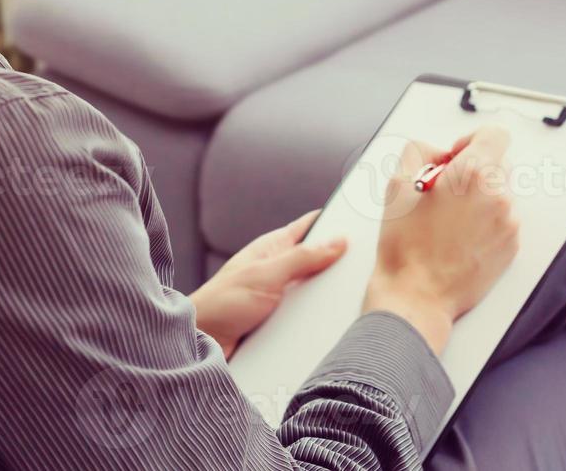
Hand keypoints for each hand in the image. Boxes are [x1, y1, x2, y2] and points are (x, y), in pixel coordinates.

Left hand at [190, 210, 346, 357]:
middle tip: (365, 269)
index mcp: (274, 248)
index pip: (310, 226)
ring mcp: (279, 296)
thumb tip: (338, 241)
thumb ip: (302, 258)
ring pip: (314, 293)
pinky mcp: (279, 321)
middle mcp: (278, 269)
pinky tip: (332, 327)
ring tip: (352, 302)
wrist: (199, 344)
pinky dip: (317, 321)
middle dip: (338, 266)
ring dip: (327, 300)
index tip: (361, 219)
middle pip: (318, 262)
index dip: (334, 221)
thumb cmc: (222, 302)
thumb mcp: (267, 275)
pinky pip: (306, 318)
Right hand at [362, 126, 520, 353]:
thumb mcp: (397, 183)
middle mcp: (499, 195)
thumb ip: (421, 151)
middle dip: (473, 171)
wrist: (417, 296)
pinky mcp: (511, 246)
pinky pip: (502, 219)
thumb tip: (440, 152)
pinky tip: (459, 237)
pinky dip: (485, 222)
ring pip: (499, 193)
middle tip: (444, 192)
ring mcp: (509, 222)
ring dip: (479, 198)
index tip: (455, 156)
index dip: (471, 140)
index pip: (495, 134)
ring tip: (448, 221)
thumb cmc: (405, 246)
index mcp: (473, 173)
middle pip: (498, 163)